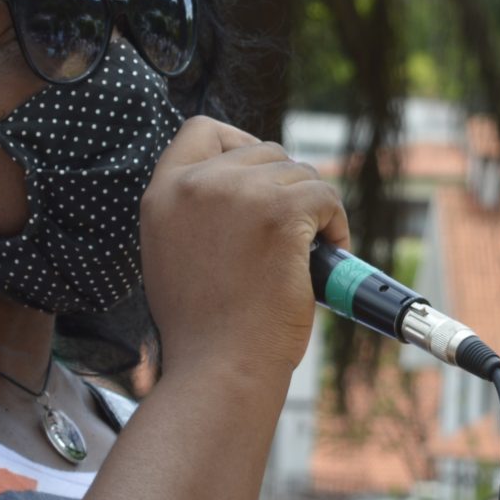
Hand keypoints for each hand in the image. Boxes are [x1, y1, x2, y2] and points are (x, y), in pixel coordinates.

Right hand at [139, 119, 347, 383]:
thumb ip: (197, 210)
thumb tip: (245, 182)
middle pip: (263, 150)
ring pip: (300, 174)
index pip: (201, 129)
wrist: (219, 369)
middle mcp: (196, 184)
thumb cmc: (204, 327)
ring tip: (305, 252)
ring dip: (312, 209)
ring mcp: (239, 194)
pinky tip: (327, 254)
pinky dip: (336, 224)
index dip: (237, 143)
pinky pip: (326, 197)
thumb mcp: (174, 252)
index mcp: (163, 193)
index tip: (258, 177)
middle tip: (290, 232)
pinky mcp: (280, 212)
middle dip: (284, 186)